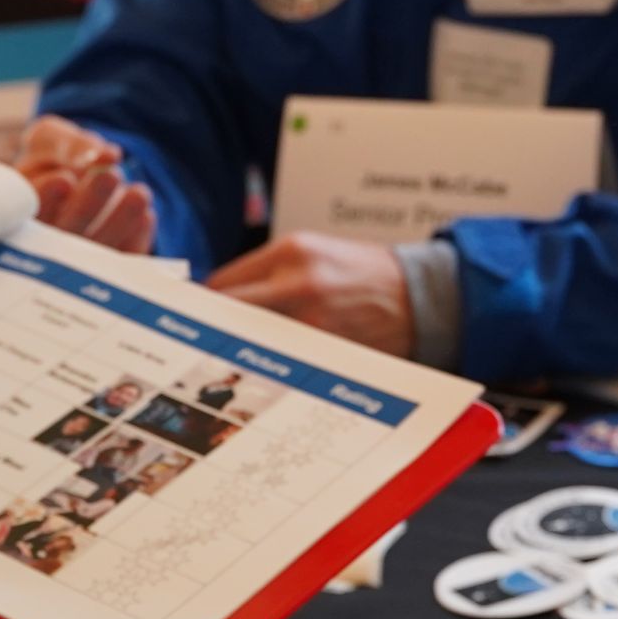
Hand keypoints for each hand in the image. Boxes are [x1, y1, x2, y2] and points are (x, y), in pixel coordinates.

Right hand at [16, 117, 155, 253]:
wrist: (80, 178)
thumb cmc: (54, 157)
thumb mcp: (51, 137)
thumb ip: (69, 143)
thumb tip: (104, 156)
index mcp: (18, 209)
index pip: (26, 209)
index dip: (44, 197)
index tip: (64, 179)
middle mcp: (42, 242)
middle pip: (62, 232)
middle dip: (87, 204)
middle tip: (110, 175)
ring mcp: (75, 263)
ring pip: (95, 250)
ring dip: (119, 222)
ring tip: (139, 194)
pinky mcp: (106, 268)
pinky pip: (120, 261)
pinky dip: (135, 240)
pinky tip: (145, 217)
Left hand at [206, 230, 412, 355]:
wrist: (421, 294)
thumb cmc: (363, 272)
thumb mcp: (314, 252)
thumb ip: (270, 272)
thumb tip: (224, 298)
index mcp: (291, 251)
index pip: (222, 283)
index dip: (205, 304)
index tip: (196, 317)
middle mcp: (297, 282)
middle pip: (229, 312)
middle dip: (214, 328)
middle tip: (203, 342)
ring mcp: (313, 319)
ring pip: (254, 340)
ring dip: (243, 348)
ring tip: (236, 356)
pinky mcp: (328, 349)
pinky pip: (286, 360)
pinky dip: (276, 364)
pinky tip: (274, 367)